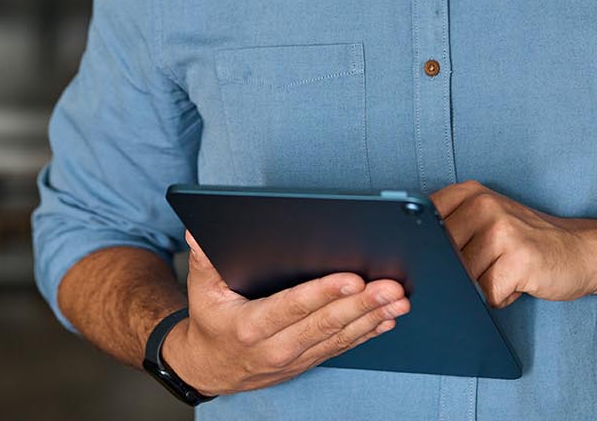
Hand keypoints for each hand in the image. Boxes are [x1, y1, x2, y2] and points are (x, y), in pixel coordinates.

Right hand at [162, 231, 409, 395]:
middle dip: (362, 304)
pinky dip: (367, 334)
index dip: (325, 293)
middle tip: (391, 287)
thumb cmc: (211, 321)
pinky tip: (387, 320)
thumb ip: (202, 259)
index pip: (293, 307)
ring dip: (372, 319)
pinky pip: (342, 348)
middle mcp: (276, 346)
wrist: (211, 368)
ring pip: (340, 337)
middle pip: (325, 323)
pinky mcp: (308, 361)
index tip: (353, 278)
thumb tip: (197, 230)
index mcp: (251, 326)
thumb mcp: (201, 289)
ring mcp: (295, 358)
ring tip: (399, 301)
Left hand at [432, 180, 596, 308]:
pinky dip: (499, 298)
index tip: (427, 261)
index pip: (421, 223)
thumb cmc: (527, 242)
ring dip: (480, 288)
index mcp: (469, 193)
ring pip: (462, 277)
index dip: (420, 249)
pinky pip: (487, 293)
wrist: (583, 251)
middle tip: (483, 270)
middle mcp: (483, 205)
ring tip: (504, 274)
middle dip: (454, 274)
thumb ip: (450, 230)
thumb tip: (409, 260)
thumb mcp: (487, 221)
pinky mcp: (519, 259)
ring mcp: (502, 230)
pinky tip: (517, 284)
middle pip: (440, 255)